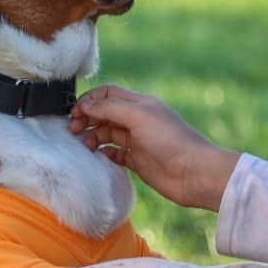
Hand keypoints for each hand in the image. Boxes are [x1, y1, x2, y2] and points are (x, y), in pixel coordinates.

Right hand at [69, 85, 239, 210]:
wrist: (194, 173)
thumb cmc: (171, 141)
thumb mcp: (139, 116)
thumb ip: (111, 108)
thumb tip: (86, 104)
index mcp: (140, 104)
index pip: (108, 94)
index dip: (89, 101)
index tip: (75, 113)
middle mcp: (138, 120)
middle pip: (104, 114)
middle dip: (87, 119)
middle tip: (73, 131)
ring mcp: (138, 141)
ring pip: (107, 134)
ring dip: (93, 137)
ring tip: (84, 146)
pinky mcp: (138, 161)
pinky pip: (115, 154)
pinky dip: (104, 154)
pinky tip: (99, 157)